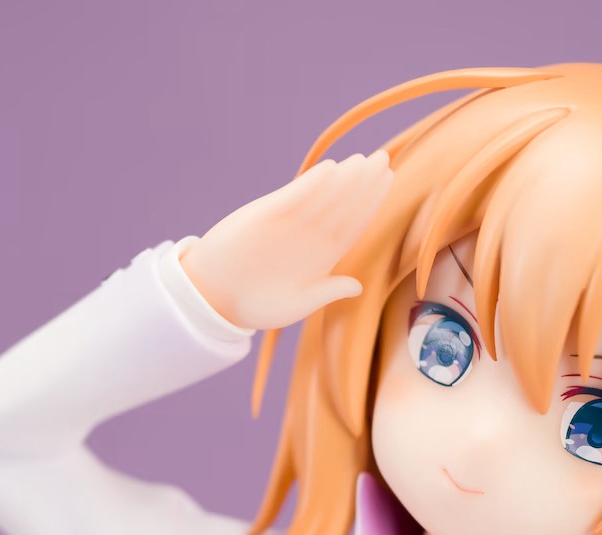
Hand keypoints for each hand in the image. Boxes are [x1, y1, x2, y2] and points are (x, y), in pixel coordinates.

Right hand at [179, 150, 392, 331]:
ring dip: (343, 179)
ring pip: (321, 197)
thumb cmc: (255, 306)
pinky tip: (330, 170)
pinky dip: (310, 184)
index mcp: (322, 255)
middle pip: (342, 205)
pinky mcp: (263, 215)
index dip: (370, 203)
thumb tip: (358, 286)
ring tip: (364, 161)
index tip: (386, 181)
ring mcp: (286, 223)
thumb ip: (326, 292)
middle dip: (363, 183)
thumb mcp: (296, 305)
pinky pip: (292, 197)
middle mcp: (307, 235)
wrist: (214, 299)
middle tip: (382, 160)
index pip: (353, 224)